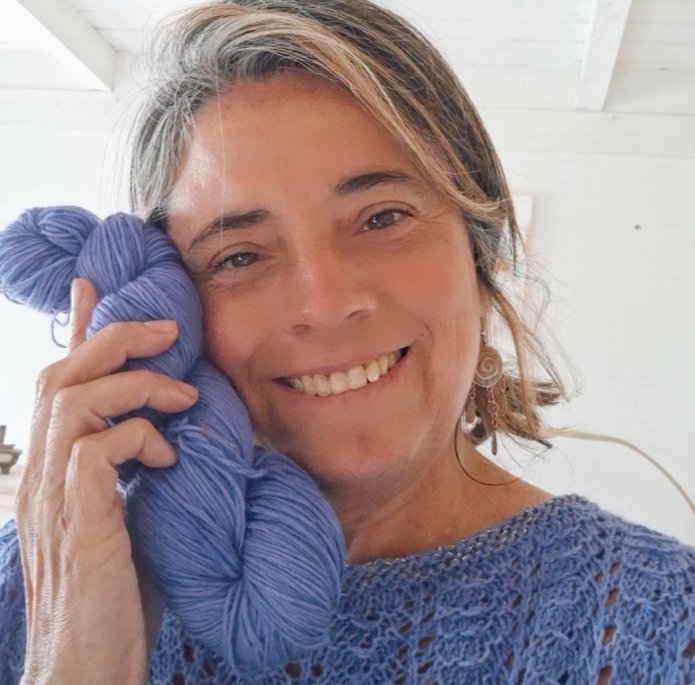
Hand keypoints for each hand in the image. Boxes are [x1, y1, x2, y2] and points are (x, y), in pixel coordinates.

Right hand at [16, 278, 197, 684]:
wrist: (88, 663)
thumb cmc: (115, 588)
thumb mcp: (124, 510)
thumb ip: (126, 464)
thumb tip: (153, 427)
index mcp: (53, 466)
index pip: (57, 381)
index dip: (74, 330)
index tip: (94, 288)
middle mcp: (42, 473)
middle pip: (60, 373)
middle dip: (112, 338)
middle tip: (168, 329)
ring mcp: (55, 496)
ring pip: (73, 397)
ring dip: (135, 384)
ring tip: (181, 396)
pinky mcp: (80, 521)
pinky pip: (97, 448)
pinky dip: (138, 436)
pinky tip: (166, 454)